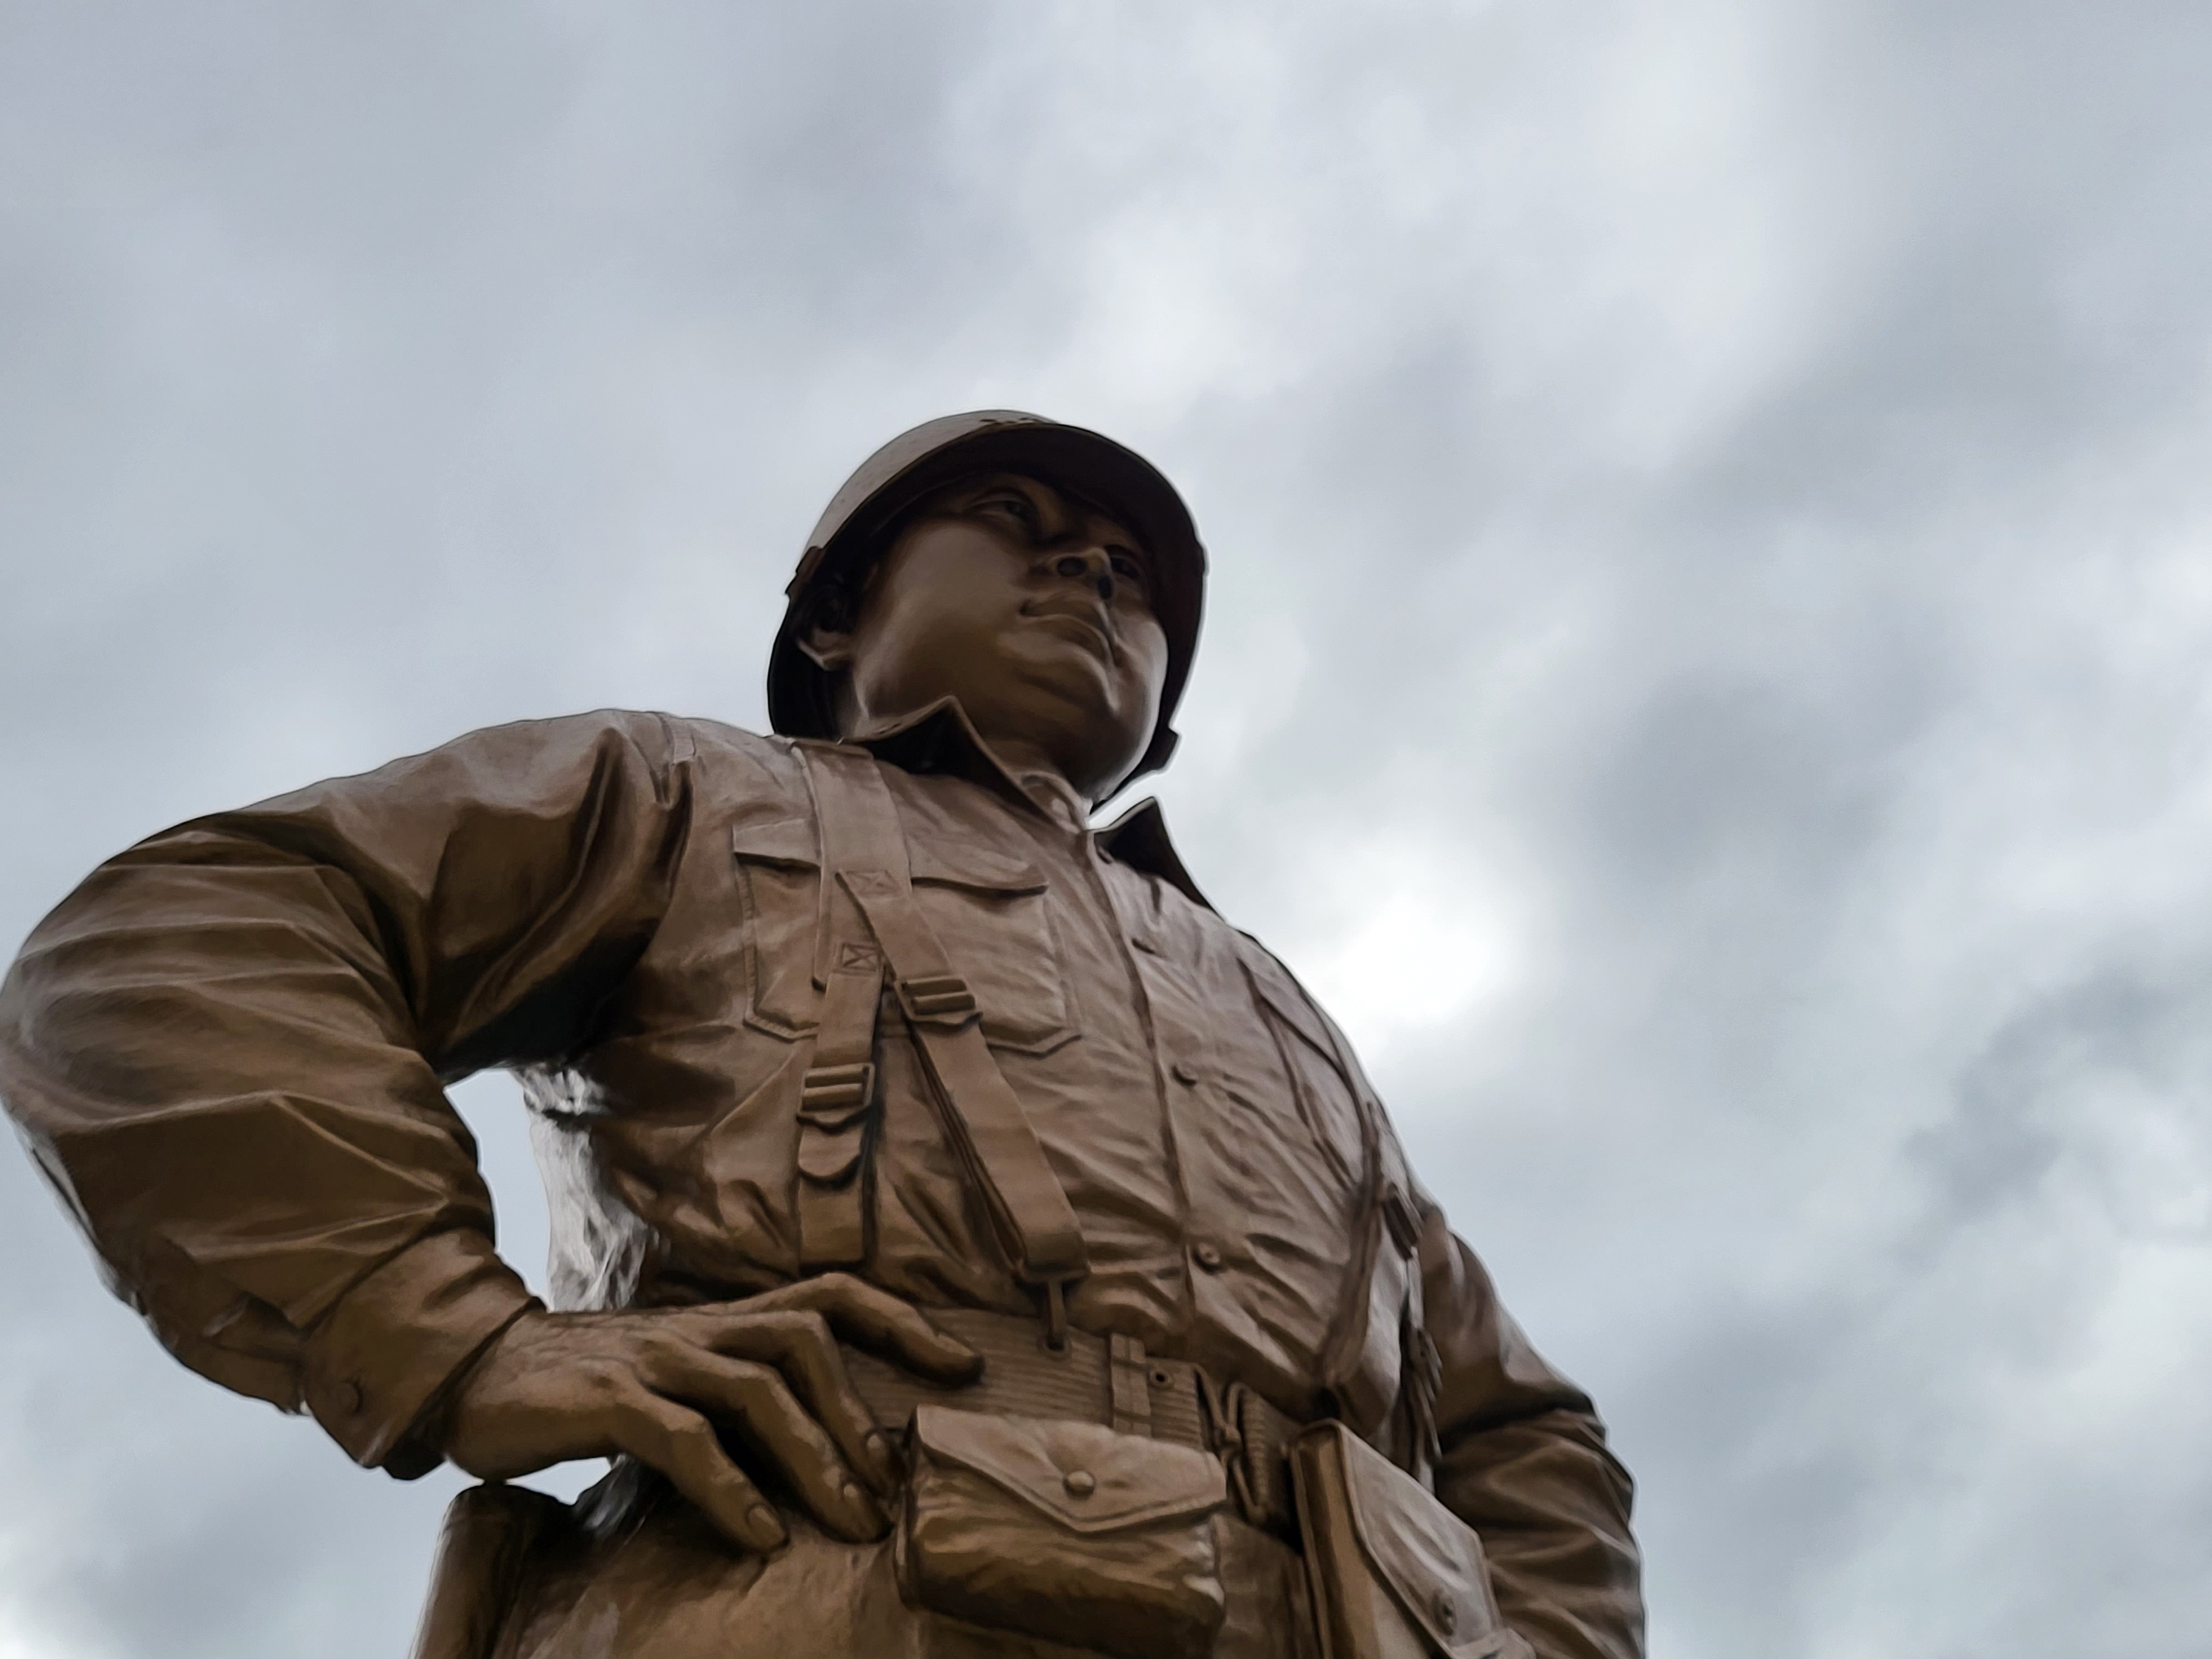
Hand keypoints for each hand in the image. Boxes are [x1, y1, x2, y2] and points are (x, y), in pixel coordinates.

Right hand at [441, 1274, 981, 1553]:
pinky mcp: (611, 1400)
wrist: (482, 1378)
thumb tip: (826, 1448)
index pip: (830, 1295)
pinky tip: (761, 1536)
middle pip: (808, 1341)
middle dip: (861, 1416)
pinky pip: (686, 1439)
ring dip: (815, 1459)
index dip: (902, 1320)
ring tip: (852, 1523)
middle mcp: (703, 1329)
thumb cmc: (595, 1388)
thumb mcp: (684, 1380)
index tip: (963, 1365)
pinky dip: (731, 1488)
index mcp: (727, 1321)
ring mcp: (658, 1359)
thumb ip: (743, 1397)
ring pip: (759, 1390)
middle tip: (895, 1489)